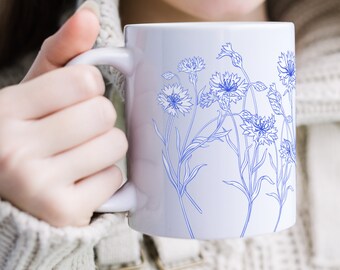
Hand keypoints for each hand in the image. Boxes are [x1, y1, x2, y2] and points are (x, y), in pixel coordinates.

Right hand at [0, 4, 127, 226]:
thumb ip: (61, 53)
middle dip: (99, 120)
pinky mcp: (63, 211)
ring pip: (115, 145)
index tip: (73, 101)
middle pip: (104, 113)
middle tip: (75, 133)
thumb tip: (89, 14)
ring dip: (105, 149)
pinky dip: (104, 178)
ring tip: (78, 157)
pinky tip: (80, 181)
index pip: (85, 80)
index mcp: (5, 110)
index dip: (88, 89)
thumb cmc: (29, 136)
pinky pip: (115, 179)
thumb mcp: (34, 92)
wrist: (14, 197)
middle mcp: (13, 149)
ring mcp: (37, 185)